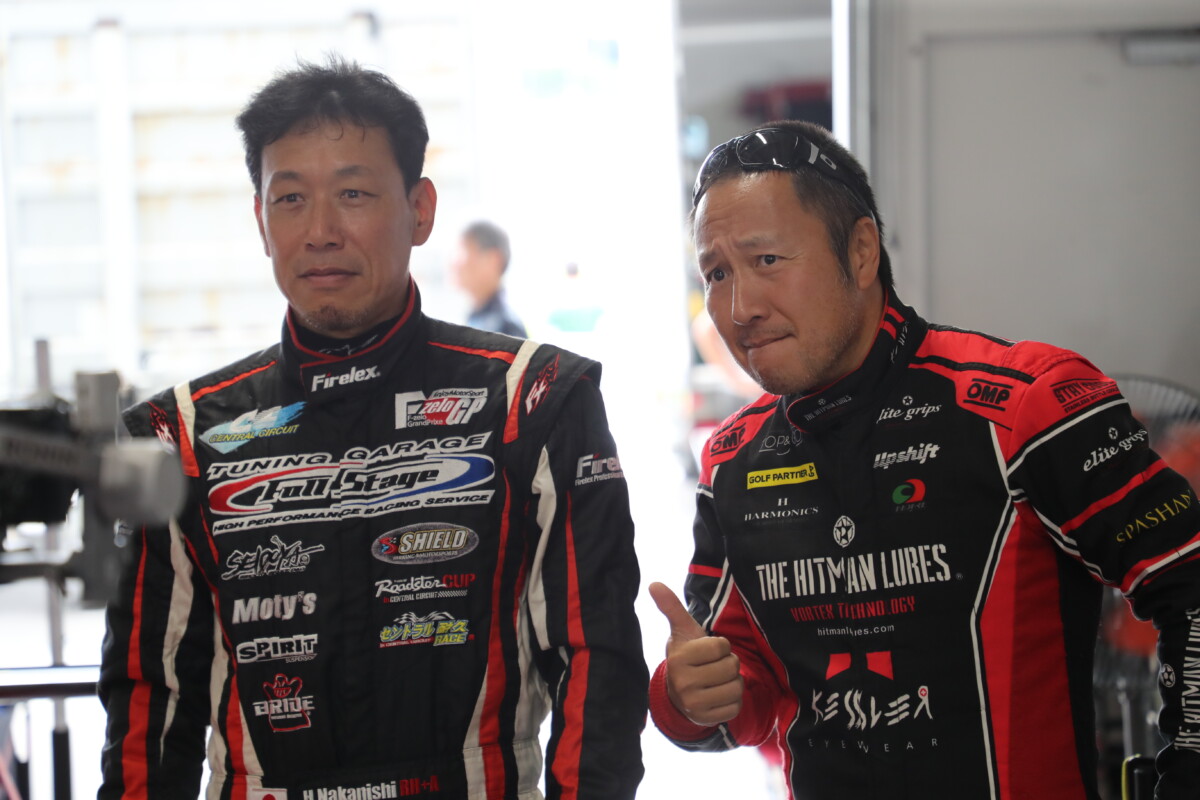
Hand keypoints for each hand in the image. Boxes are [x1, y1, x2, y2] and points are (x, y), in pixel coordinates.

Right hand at [649, 581, 742, 725]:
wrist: (678, 693)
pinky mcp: (706, 719)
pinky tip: (718, 696)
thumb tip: (654, 583)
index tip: (708, 651)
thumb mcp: (682, 631)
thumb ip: (671, 607)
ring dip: (733, 682)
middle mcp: (683, 683)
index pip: (722, 646)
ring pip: (737, 687)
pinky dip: (733, 700)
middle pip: (732, 666)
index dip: (721, 646)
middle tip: (713, 667)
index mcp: (679, 659)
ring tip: (717, 681)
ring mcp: (694, 704)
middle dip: (729, 664)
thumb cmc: (687, 656)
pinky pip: (736, 706)